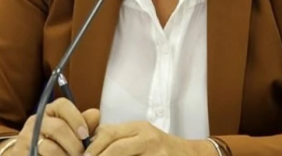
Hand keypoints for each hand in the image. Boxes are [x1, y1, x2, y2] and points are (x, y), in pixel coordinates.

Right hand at [0, 98, 100, 155]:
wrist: (31, 154)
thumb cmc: (57, 143)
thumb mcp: (71, 131)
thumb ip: (83, 123)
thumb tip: (96, 114)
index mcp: (49, 111)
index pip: (62, 105)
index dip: (77, 119)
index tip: (85, 135)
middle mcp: (35, 121)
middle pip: (58, 128)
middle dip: (74, 144)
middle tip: (82, 154)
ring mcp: (25, 138)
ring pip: (49, 148)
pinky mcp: (20, 153)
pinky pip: (39, 155)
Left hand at [85, 121, 216, 155]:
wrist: (190, 155)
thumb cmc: (160, 148)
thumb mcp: (141, 136)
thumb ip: (120, 137)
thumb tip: (91, 145)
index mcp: (140, 128)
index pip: (110, 133)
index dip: (93, 147)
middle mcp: (149, 138)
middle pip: (117, 147)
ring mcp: (157, 154)